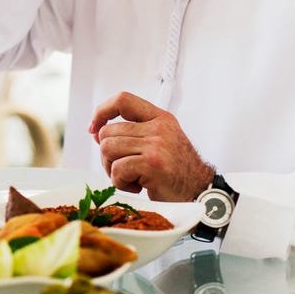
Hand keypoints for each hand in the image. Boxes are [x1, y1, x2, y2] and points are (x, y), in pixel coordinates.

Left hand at [89, 91, 212, 201]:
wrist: (201, 193)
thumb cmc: (177, 172)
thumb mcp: (160, 142)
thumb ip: (133, 133)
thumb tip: (96, 131)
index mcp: (160, 118)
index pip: (123, 100)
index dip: (102, 111)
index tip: (93, 127)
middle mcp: (159, 128)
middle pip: (107, 132)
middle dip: (108, 155)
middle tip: (125, 169)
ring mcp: (156, 145)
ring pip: (107, 149)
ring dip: (113, 169)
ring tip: (132, 177)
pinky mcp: (151, 164)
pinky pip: (116, 170)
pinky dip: (120, 183)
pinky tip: (138, 186)